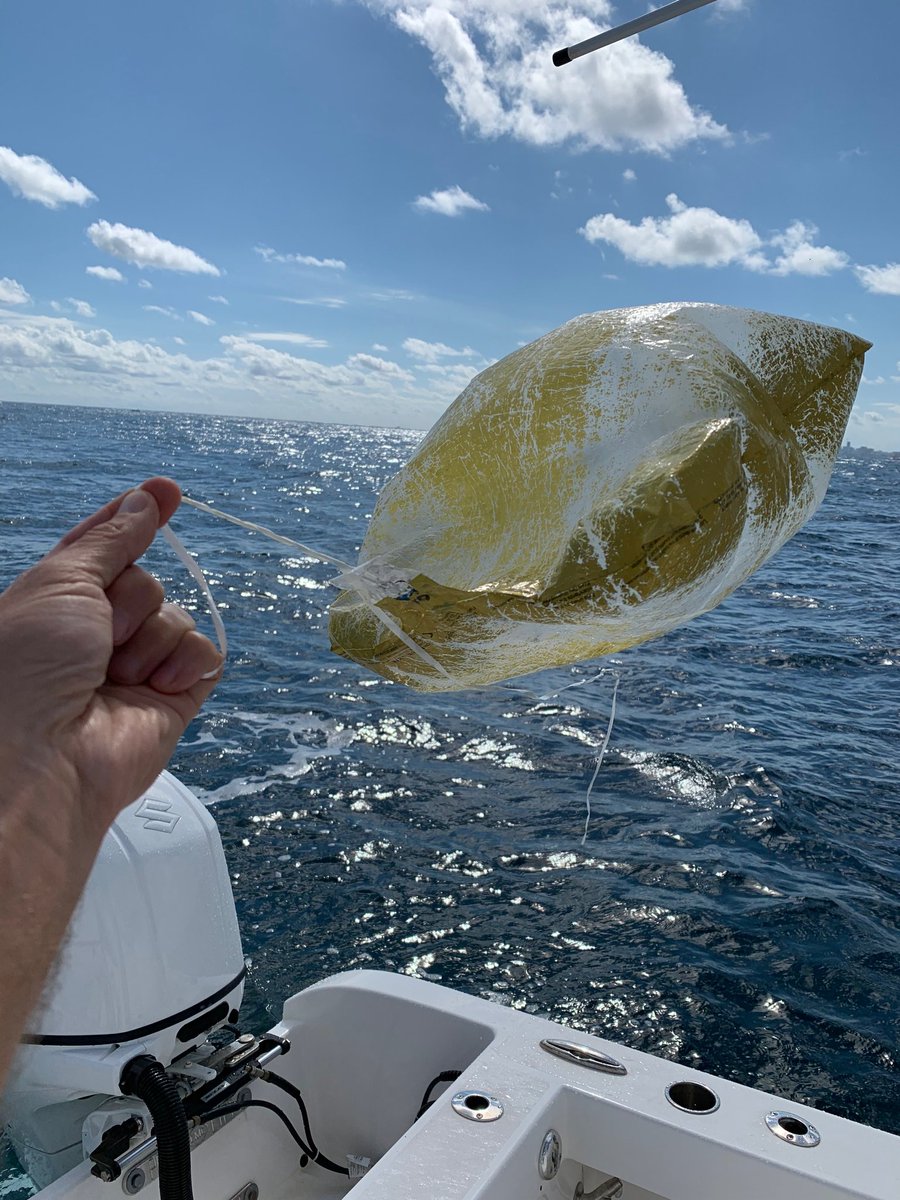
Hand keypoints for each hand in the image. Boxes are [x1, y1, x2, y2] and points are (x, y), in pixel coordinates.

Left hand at [0, 477, 221, 837]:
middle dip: (129, 599)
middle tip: (98, 637)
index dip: (132, 521)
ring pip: (175, 616)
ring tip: (115, 676)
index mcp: (56, 605)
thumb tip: (147, 501)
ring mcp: (135, 669)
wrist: (42, 760)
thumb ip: (112, 540)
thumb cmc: (27, 670)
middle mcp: (95, 636)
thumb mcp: (60, 582)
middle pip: (145, 580)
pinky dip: (184, 664)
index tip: (167, 491)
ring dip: (149, 638)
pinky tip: (154, 689)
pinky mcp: (171, 700)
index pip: (103, 549)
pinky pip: (203, 655)